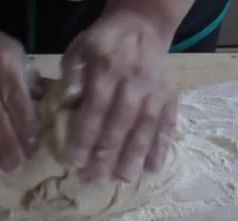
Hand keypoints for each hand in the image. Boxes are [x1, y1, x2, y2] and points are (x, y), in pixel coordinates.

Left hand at [60, 8, 178, 182]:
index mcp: (107, 67)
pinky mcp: (171, 96)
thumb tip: (66, 104)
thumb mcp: (80, 49)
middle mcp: (135, 80)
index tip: (75, 161)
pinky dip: (161, 146)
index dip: (85, 135)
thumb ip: (71, 75)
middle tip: (97, 177)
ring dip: (135, 154)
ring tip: (124, 178)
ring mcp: (157, 89)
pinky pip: (167, 123)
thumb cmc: (104, 42)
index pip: (95, 107)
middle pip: (121, 121)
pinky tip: (153, 168)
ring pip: (146, 125)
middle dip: (108, 152)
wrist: (142, 24)